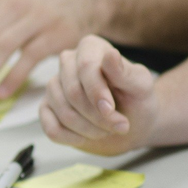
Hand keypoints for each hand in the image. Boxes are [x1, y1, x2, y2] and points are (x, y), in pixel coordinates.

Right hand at [39, 36, 157, 155]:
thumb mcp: (141, 86)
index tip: (111, 110)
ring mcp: (54, 86)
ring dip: (89, 129)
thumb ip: (126, 72)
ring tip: (108, 130)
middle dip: (98, 115)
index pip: (85, 67)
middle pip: (72, 92)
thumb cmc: (137, 100)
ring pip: (63, 112)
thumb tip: (110, 55)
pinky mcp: (46, 109)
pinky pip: (51, 128)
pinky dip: (72, 138)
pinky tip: (88, 136)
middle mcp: (67, 63)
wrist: (133, 123)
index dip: (97, 91)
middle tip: (120, 126)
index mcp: (90, 48)